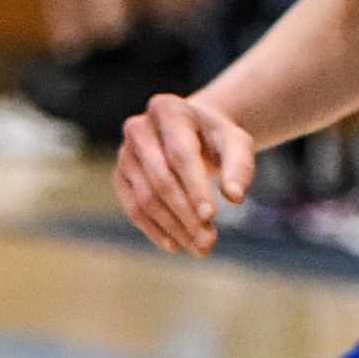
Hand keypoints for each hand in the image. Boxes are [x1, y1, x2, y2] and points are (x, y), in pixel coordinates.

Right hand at [114, 91, 256, 253]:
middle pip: (160, 179)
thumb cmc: (216, 138)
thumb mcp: (236, 142)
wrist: (192, 133)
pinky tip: (175, 245)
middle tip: (208, 242)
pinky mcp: (119, 176)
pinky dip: (154, 229)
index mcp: (166, 109)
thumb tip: (235, 197)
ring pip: (145, 198)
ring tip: (199, 248)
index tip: (211, 217)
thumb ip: (239, 165)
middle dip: (185, 214)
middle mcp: (138, 128)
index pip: (179, 154)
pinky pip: (132, 208)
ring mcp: (124, 153)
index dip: (195, 187)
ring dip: (172, 227)